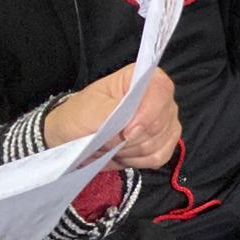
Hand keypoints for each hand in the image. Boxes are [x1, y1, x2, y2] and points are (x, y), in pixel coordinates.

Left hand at [44, 66, 180, 169]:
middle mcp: (160, 97)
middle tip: (108, 139)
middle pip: (160, 121)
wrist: (73, 136)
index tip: (126, 133)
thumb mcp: (89, 111)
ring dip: (132, 150)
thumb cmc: (80, 116)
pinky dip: (139, 160)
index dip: (148, 113)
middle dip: (132, 138)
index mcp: (142, 79)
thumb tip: (134, 130)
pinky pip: (161, 155)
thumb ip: (113, 116)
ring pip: (159, 141)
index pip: (161, 90)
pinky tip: (125, 154)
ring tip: (113, 145)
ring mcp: (166, 119)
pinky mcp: (165, 141)